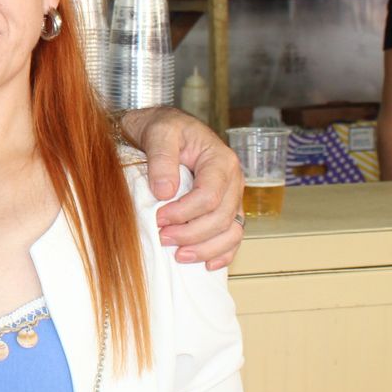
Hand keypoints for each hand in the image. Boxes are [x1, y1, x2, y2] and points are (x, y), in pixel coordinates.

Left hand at [120, 106, 244, 270]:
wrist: (164, 127)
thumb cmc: (162, 127)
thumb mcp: (158, 132)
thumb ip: (161, 158)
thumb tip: (165, 192)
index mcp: (220, 160)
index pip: (210, 196)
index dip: (185, 213)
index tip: (158, 218)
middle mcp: (232, 179)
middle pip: (221, 218)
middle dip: (192, 234)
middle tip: (162, 238)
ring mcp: (231, 196)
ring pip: (231, 231)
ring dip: (206, 249)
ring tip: (179, 256)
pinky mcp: (225, 208)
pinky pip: (233, 236)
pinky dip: (223, 253)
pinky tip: (207, 264)